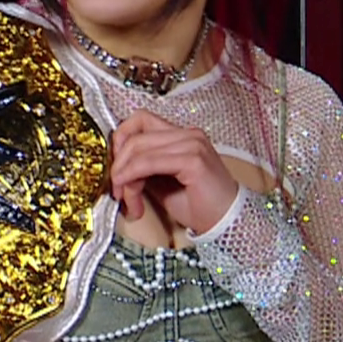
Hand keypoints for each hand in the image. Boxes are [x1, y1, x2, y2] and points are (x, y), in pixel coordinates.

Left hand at [109, 110, 240, 233]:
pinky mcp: (193, 159)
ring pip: (138, 148)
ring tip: (127, 200)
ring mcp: (192, 144)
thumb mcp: (163, 183)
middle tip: (117, 191)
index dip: (120, 140)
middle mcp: (188, 134)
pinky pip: (149, 162)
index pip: (140, 120)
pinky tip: (130, 195)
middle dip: (118, 165)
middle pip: (135, 135)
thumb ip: (142, 169)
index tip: (115, 167)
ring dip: (124, 176)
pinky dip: (132, 177)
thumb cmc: (199, 205)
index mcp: (182, 135)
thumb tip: (117, 168)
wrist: (227, 221)